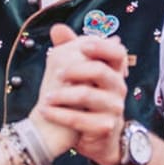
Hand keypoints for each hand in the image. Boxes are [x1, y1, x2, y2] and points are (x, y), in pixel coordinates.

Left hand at [29, 25, 127, 160]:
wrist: (98, 136)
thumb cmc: (88, 99)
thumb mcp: (81, 74)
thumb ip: (71, 49)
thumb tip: (57, 28)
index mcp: (114, 71)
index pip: (117, 52)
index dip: (101, 46)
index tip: (82, 46)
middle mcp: (118, 88)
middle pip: (100, 71)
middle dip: (76, 69)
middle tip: (57, 74)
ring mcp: (113, 108)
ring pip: (88, 95)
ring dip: (62, 95)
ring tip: (45, 98)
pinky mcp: (105, 127)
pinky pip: (80, 119)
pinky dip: (59, 115)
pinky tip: (45, 111)